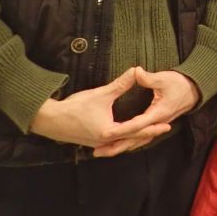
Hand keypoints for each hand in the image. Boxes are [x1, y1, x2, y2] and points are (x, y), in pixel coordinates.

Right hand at [29, 67, 171, 154]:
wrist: (49, 120)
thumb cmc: (74, 107)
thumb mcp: (101, 94)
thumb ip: (121, 84)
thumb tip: (136, 70)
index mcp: (110, 132)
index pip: (137, 129)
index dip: (153, 126)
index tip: (167, 124)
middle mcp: (105, 142)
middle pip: (132, 139)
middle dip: (149, 134)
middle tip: (165, 129)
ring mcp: (98, 145)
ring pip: (123, 143)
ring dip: (137, 139)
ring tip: (150, 133)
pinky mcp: (93, 143)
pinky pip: (113, 144)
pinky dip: (124, 141)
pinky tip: (127, 137)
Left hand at [94, 69, 200, 156]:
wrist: (195, 89)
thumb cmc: (180, 83)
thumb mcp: (164, 78)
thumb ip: (148, 78)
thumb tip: (136, 72)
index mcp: (158, 113)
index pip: (137, 124)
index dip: (121, 130)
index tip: (106, 134)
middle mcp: (157, 122)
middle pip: (135, 139)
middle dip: (117, 146)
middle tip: (97, 152)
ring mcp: (157, 125)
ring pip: (138, 141)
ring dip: (121, 147)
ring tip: (104, 152)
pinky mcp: (157, 124)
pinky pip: (142, 138)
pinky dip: (130, 143)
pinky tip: (121, 145)